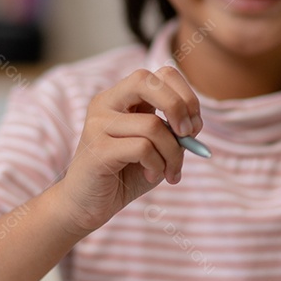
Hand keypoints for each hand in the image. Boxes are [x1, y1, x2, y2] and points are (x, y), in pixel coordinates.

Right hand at [53, 66, 200, 235]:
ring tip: (169, 172)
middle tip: (188, 135)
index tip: (194, 126)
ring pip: (153, 125)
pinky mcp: (98, 149)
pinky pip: (142, 149)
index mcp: (121, 97)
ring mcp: (98, 124)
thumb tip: (194, 126)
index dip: (185, 95)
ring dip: (173, 154)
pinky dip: (157, 165)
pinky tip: (150, 176)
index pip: (160, 74)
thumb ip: (174, 134)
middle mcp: (105, 103)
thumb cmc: (124, 176)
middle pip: (147, 81)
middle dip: (179, 106)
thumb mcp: (157, 150)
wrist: (87, 206)